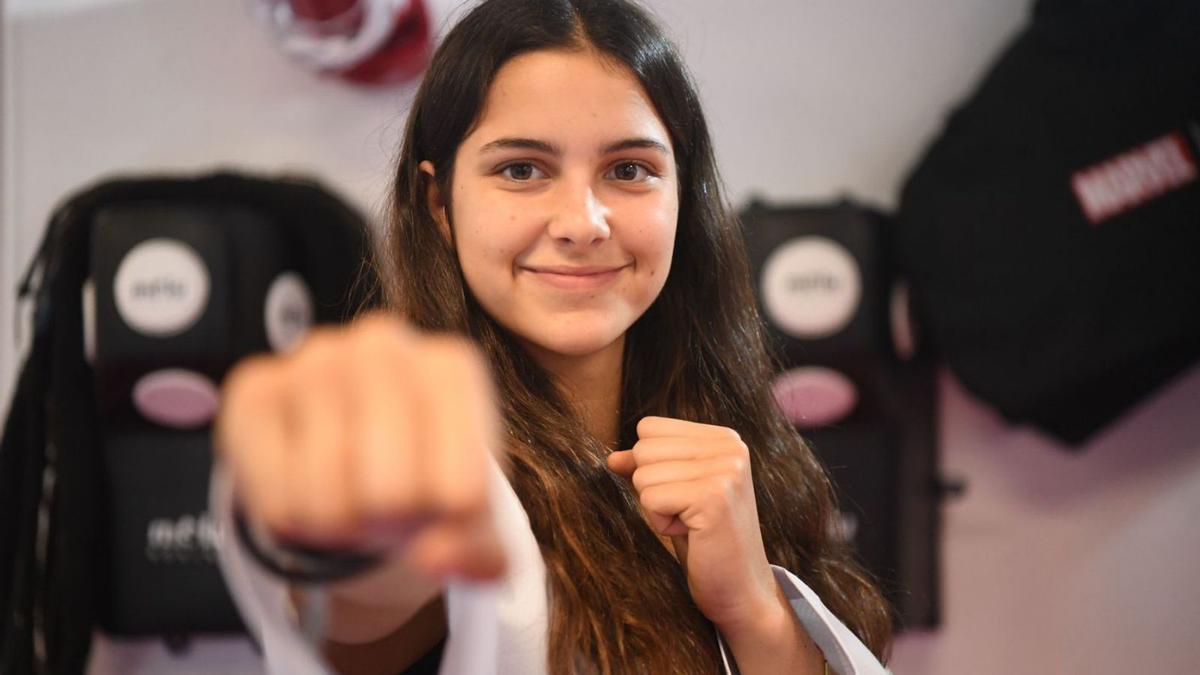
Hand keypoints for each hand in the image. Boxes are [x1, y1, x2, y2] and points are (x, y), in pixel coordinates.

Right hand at [215, 311, 504, 581]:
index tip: (443, 502)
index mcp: (452, 368)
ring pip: (328, 500)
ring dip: (339, 524)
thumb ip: (476, 551)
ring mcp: (313, 358)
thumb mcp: (468, 518)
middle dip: (389, 523)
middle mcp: (383, 344)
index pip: (462, 492)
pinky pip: (273, 497)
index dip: (449, 526)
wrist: (357, 446)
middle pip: (390, 494)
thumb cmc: (423, 472)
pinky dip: (290, 518)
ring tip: (349, 492)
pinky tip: (304, 483)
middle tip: (388, 504)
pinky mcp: (254, 387)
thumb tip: (436, 558)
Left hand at [606, 417, 779, 630]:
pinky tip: (692, 534)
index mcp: (723, 438)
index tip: (685, 496)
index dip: (652, 467)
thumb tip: (613, 458)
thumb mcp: (675, 495)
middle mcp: (730, 446)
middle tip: (688, 514)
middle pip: (644, 449)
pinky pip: (650, 498)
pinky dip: (661, 523)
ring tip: (691, 524)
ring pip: (643, 475)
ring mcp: (726, 469)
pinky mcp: (714, 496)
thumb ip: (649, 468)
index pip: (650, 428)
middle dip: (653, 488)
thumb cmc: (706, 542)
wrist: (740, 590)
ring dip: (657, 509)